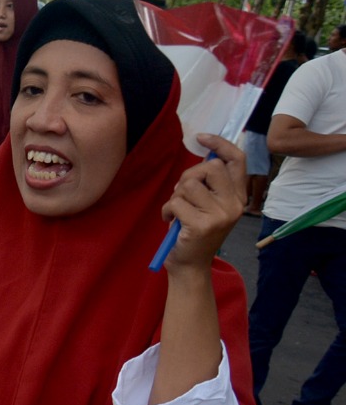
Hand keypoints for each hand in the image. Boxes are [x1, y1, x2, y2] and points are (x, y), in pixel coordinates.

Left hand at [160, 133, 244, 273]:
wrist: (190, 266)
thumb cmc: (194, 233)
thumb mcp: (207, 206)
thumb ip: (209, 184)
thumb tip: (204, 156)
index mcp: (238, 197)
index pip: (237, 160)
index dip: (221, 144)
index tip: (202, 138)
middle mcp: (234, 205)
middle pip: (209, 168)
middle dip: (188, 176)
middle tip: (181, 194)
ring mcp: (220, 215)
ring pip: (189, 185)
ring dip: (175, 196)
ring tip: (176, 212)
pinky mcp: (202, 225)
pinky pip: (176, 202)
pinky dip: (166, 210)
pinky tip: (169, 221)